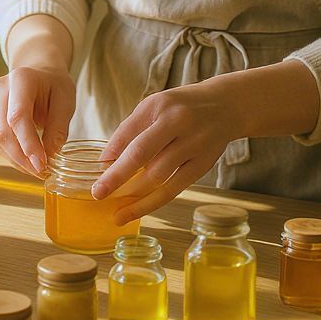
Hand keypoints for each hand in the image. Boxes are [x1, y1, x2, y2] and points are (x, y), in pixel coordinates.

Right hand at [0, 65, 75, 177]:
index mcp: (21, 79)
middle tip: (42, 172)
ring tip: (38, 168)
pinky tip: (28, 160)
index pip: (18, 116)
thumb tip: (49, 155)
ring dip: (16, 160)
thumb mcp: (66, 100)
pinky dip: (12, 156)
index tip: (42, 164)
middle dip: (21, 158)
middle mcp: (0, 89)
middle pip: (2, 131)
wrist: (38, 74)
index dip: (28, 144)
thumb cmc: (53, 85)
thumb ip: (58, 127)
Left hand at [92, 78, 239, 223]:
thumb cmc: (181, 107)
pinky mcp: (203, 165)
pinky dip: (154, 202)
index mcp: (161, 107)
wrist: (225, 106)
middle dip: (118, 177)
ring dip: (135, 197)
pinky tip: (138, 210)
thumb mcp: (154, 106)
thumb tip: (106, 161)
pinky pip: (175, 188)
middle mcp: (179, 124)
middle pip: (142, 155)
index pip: (129, 133)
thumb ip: (130, 130)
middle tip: (98, 194)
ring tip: (117, 213)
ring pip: (159, 177)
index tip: (95, 172)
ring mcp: (193, 146)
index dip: (110, 154)